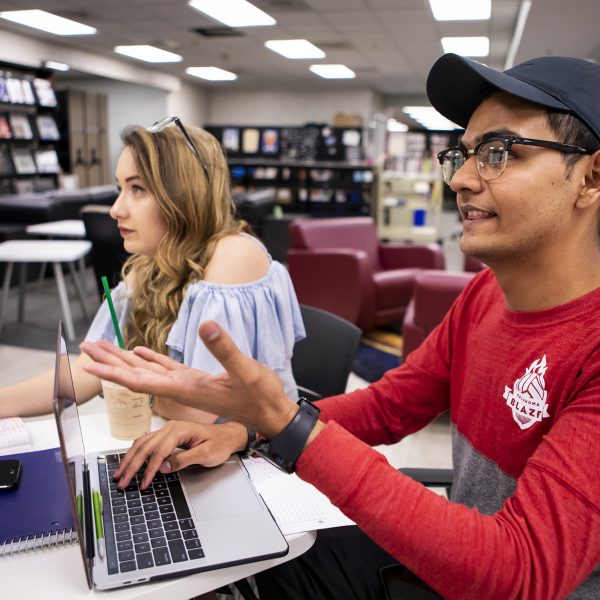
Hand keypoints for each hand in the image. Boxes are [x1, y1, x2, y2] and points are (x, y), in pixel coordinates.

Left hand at [80, 321, 297, 437]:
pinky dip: (150, 360)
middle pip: (136, 375)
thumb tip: (207, 325)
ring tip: (104, 347)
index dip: (113, 371)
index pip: (140, 380)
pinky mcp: (197, 380)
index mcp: (185, 387)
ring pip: (148, 371)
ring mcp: (187, 384)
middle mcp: (180, 388)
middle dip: (110, 362)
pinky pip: (166, 369)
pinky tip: (140, 352)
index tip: (90, 363)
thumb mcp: (245, 371)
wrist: (271, 414)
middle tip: (87, 347)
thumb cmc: (260, 397)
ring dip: (125, 360)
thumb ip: (224, 349)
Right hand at [113, 420, 247, 488]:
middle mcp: (171, 427)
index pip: (159, 451)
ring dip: (130, 459)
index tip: (144, 483)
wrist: (228, 435)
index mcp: (179, 429)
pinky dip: (137, 452)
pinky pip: (147, 442)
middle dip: (132, 465)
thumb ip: (184, 460)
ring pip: (142, 443)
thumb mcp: (206, 454)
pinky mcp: (168, 435)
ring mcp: (168, 430)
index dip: (149, 469)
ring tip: (120, 473)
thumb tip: (163, 467)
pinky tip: (130, 461)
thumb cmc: (220, 443)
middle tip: (122, 481)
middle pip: (145, 446)